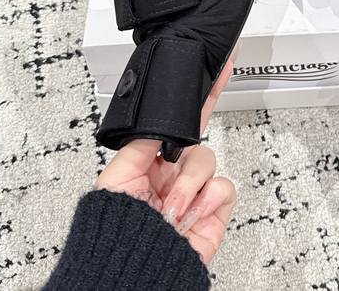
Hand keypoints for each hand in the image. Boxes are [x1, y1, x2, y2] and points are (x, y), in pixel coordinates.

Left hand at [95, 58, 235, 263]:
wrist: (130, 272)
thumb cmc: (114, 233)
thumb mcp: (116, 177)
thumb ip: (140, 142)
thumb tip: (157, 120)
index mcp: (152, 160)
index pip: (179, 121)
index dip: (199, 95)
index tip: (216, 69)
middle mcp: (176, 173)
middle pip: (200, 135)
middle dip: (187, 161)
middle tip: (175, 170)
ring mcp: (196, 191)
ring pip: (209, 160)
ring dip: (189, 186)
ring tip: (171, 209)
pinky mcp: (215, 211)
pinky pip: (224, 187)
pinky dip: (206, 200)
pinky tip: (189, 214)